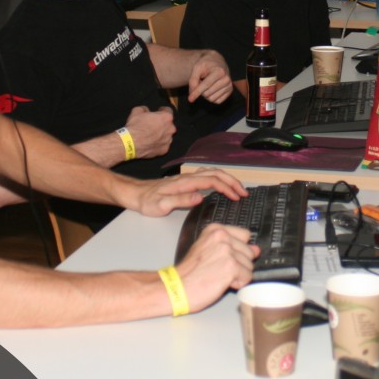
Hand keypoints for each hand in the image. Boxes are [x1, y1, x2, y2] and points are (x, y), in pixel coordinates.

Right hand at [123, 105, 175, 159]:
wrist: (131, 143)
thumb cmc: (135, 126)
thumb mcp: (137, 111)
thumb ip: (145, 109)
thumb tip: (146, 111)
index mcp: (166, 117)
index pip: (168, 111)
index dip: (162, 111)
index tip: (158, 112)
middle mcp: (170, 129)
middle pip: (168, 125)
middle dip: (162, 124)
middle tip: (152, 125)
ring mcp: (168, 141)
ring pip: (167, 136)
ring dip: (161, 134)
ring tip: (151, 136)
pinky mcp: (164, 150)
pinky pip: (163, 145)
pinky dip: (158, 144)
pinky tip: (150, 144)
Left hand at [126, 168, 248, 217]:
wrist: (134, 193)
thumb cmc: (146, 201)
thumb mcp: (160, 205)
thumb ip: (180, 201)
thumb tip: (200, 197)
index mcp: (185, 183)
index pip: (212, 181)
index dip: (227, 188)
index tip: (237, 197)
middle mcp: (187, 177)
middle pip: (216, 173)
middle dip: (232, 182)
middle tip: (244, 193)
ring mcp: (186, 178)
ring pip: (212, 172)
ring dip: (227, 179)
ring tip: (237, 189)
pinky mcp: (184, 181)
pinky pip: (206, 175)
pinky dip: (218, 178)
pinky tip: (220, 185)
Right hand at [176, 223, 257, 311]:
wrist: (176, 288)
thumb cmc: (190, 273)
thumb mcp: (209, 251)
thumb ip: (232, 246)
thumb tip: (256, 249)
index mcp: (216, 229)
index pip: (245, 236)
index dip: (238, 250)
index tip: (224, 258)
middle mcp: (222, 236)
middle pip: (249, 252)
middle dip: (239, 264)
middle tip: (217, 270)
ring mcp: (227, 250)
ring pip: (249, 266)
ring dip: (237, 275)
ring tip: (218, 276)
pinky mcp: (231, 266)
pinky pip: (248, 277)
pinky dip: (237, 284)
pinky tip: (221, 283)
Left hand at [186, 50, 232, 103]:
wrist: (217, 62)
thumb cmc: (206, 65)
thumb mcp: (197, 68)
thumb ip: (193, 80)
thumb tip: (192, 95)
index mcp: (219, 71)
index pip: (206, 85)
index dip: (196, 92)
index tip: (190, 99)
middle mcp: (226, 79)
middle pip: (207, 94)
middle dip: (200, 91)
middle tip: (200, 81)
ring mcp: (229, 86)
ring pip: (211, 99)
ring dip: (205, 94)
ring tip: (206, 84)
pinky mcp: (230, 91)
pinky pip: (217, 101)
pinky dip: (211, 97)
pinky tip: (211, 88)